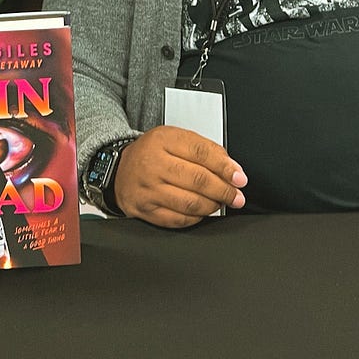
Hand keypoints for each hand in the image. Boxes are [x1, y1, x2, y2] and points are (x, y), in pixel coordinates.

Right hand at [112, 125, 246, 227]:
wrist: (118, 169)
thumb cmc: (152, 153)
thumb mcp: (174, 139)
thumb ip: (204, 149)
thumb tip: (232, 170)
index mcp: (163, 140)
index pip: (201, 152)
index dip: (225, 167)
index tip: (240, 178)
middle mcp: (153, 163)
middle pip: (198, 180)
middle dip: (224, 190)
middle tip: (236, 196)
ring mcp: (148, 188)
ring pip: (190, 203)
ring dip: (212, 206)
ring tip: (220, 203)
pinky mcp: (144, 209)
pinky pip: (178, 219)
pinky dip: (196, 218)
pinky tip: (202, 212)